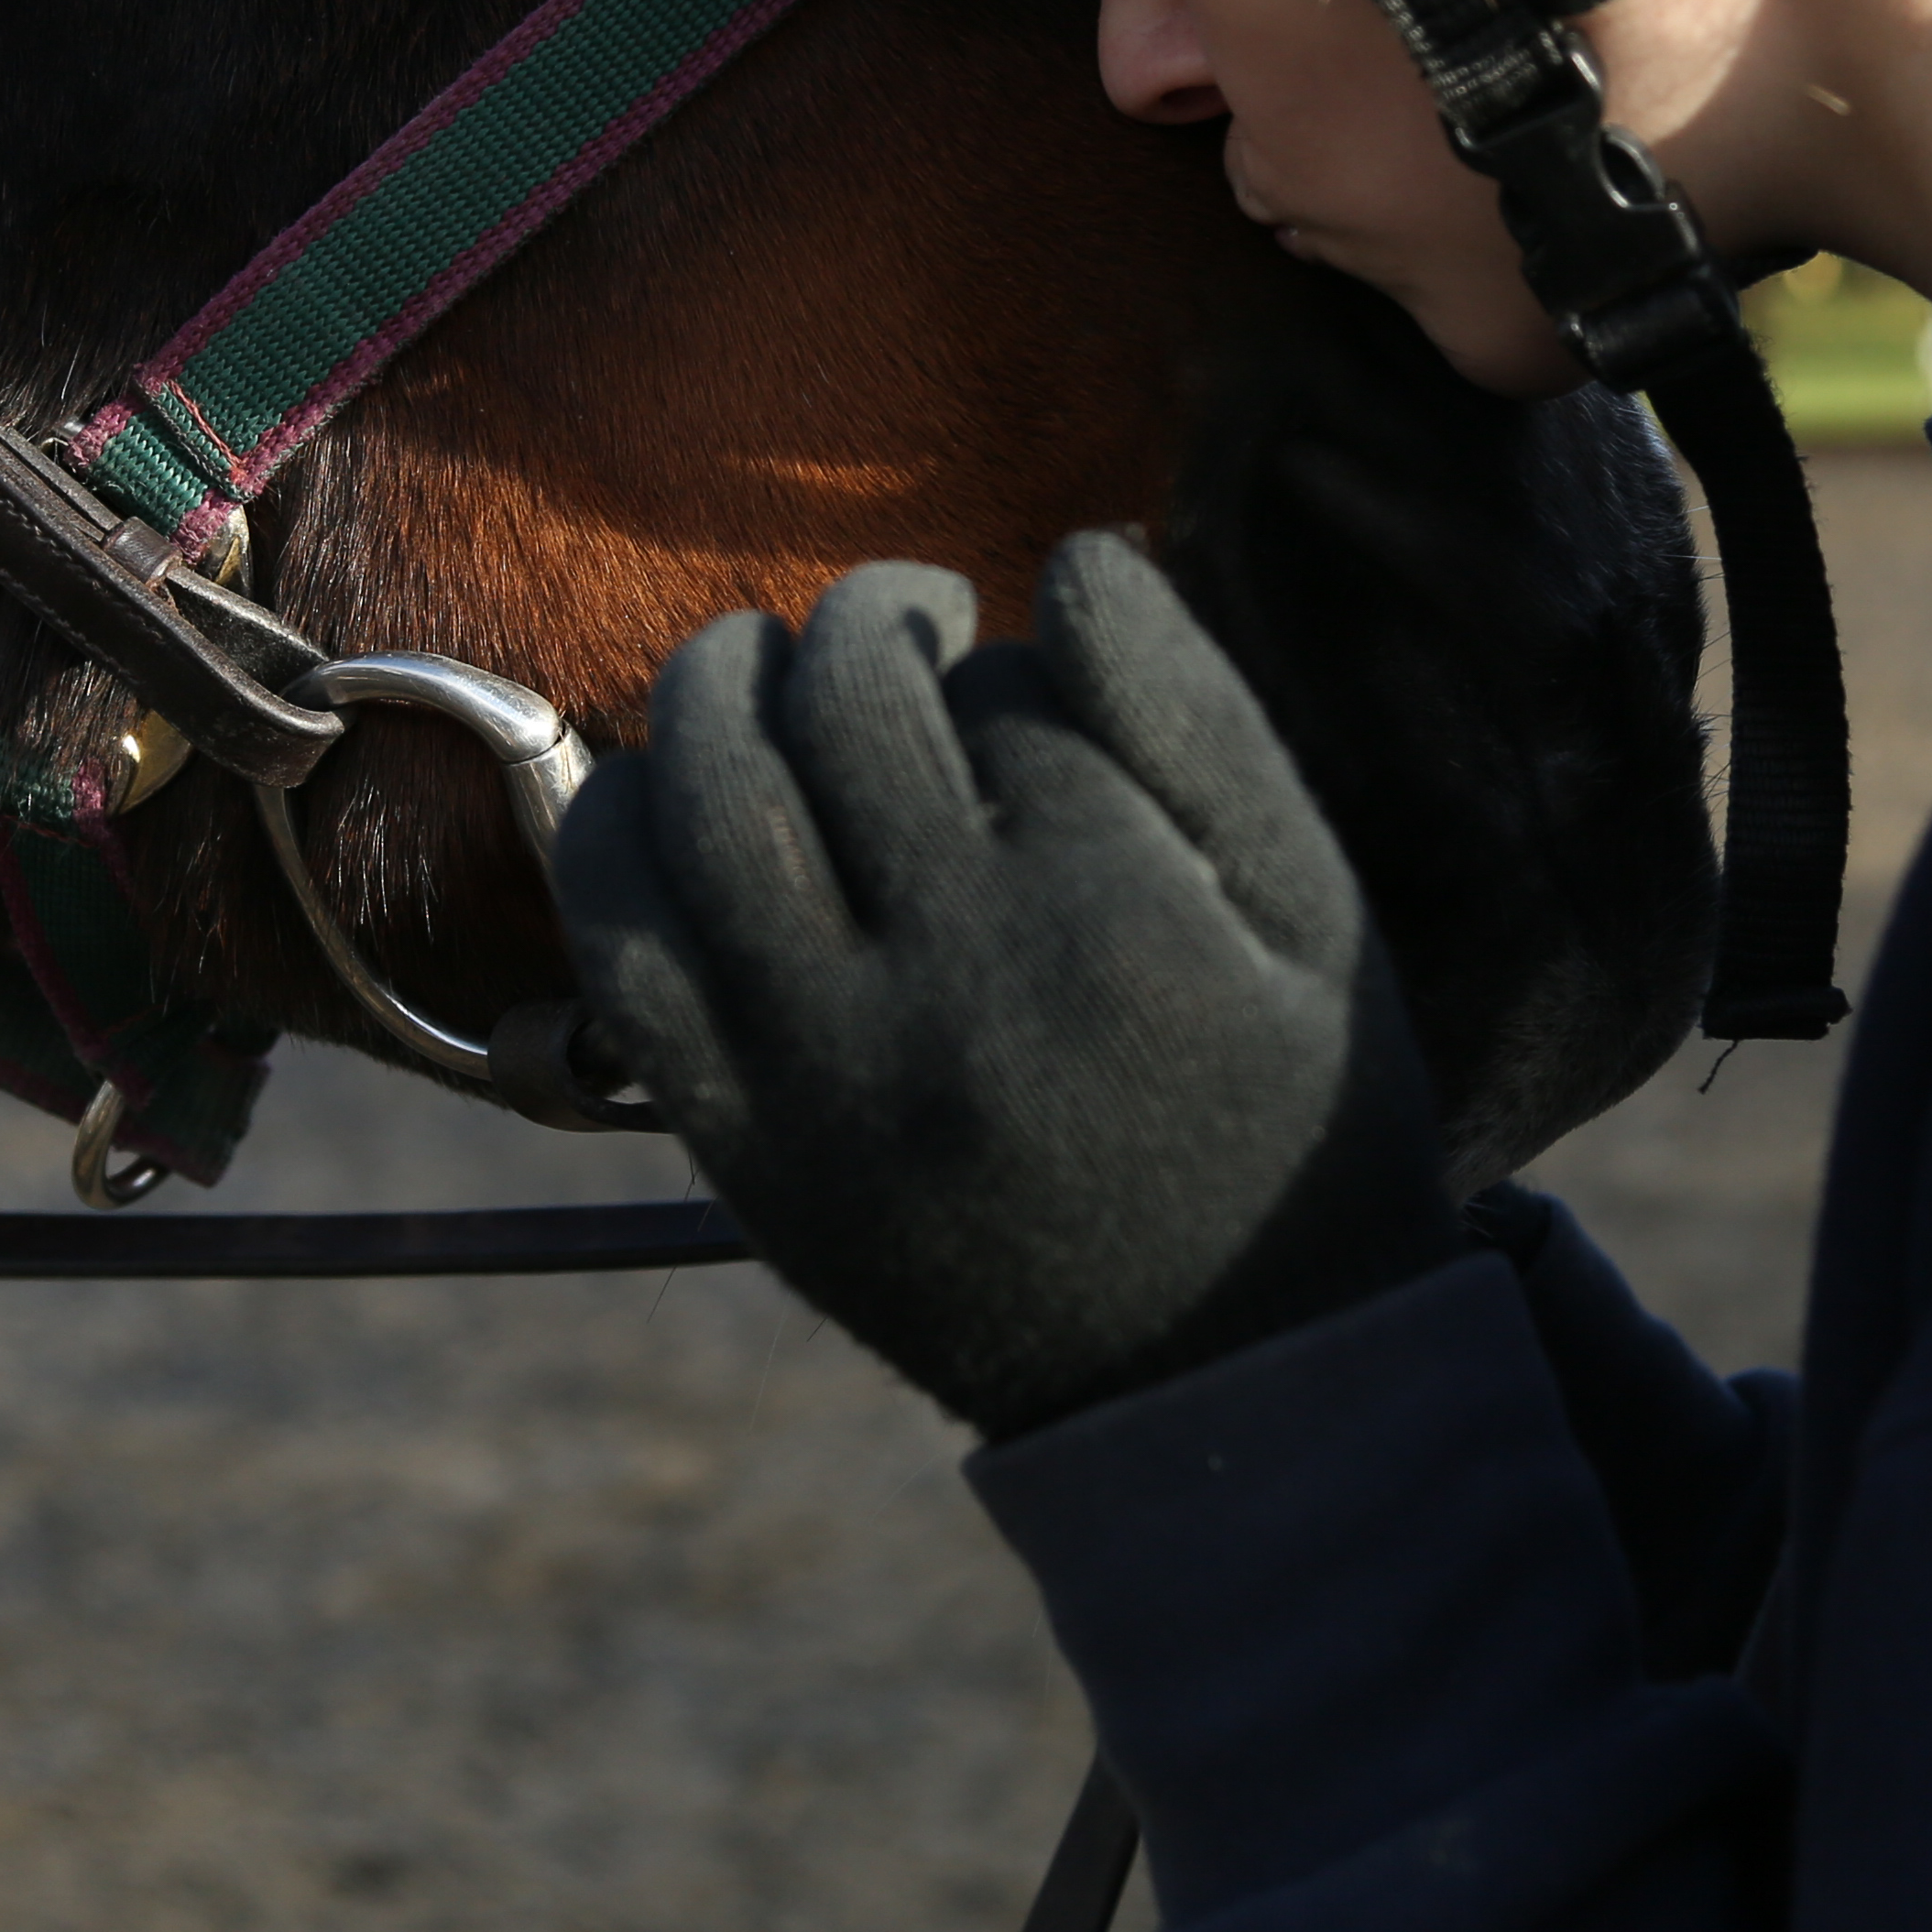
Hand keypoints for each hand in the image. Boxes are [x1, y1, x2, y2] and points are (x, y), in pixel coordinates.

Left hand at [557, 531, 1464, 1437]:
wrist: (1217, 1377)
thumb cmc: (1285, 1110)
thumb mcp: (1309, 906)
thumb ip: (1197, 718)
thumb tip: (1071, 554)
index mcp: (1116, 920)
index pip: (1005, 689)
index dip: (1009, 662)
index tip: (1027, 688)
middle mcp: (953, 991)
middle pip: (840, 708)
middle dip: (863, 622)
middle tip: (898, 620)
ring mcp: (825, 1075)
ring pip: (704, 799)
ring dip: (720, 686)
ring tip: (770, 670)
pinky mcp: (742, 1146)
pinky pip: (622, 948)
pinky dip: (622, 835)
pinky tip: (684, 798)